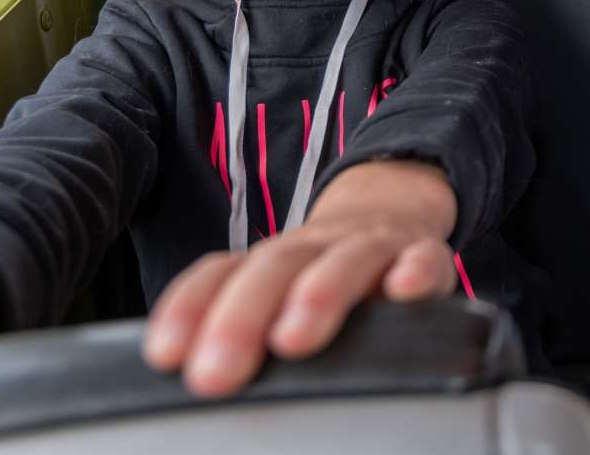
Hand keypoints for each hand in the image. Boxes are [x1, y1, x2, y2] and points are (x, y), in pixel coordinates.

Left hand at [142, 162, 457, 398]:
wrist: (393, 209)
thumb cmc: (323, 272)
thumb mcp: (277, 290)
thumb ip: (240, 327)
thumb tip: (188, 380)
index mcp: (270, 259)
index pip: (220, 273)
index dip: (190, 308)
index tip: (166, 355)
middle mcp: (315, 246)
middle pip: (275, 268)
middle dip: (241, 318)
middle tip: (215, 373)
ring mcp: (371, 246)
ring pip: (344, 261)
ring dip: (318, 294)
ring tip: (293, 339)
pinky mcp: (424, 253)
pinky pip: (424, 258)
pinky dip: (415, 271)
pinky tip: (403, 291)